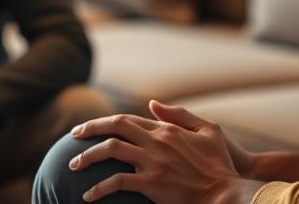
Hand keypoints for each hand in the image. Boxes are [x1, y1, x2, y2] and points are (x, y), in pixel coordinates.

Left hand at [69, 100, 262, 202]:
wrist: (225, 192)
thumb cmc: (221, 163)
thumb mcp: (208, 129)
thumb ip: (180, 114)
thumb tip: (154, 103)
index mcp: (166, 129)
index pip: (129, 118)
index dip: (106, 121)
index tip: (89, 127)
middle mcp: (156, 141)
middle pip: (116, 127)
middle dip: (90, 128)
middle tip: (73, 136)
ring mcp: (152, 162)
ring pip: (111, 150)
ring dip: (88, 156)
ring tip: (73, 165)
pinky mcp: (151, 184)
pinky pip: (117, 183)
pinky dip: (99, 188)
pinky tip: (88, 196)